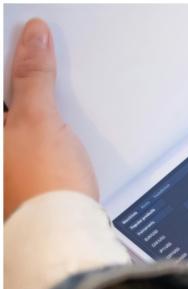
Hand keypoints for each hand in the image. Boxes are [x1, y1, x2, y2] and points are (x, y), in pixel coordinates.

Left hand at [4, 18, 97, 218]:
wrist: (65, 234)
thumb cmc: (44, 188)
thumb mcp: (38, 119)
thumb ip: (33, 76)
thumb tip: (33, 39)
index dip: (11, 58)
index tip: (28, 43)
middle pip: (8, 103)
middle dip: (22, 81)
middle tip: (41, 62)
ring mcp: (5, 164)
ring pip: (14, 120)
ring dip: (32, 103)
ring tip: (49, 98)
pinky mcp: (19, 174)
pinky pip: (25, 137)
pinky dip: (40, 127)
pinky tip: (55, 131)